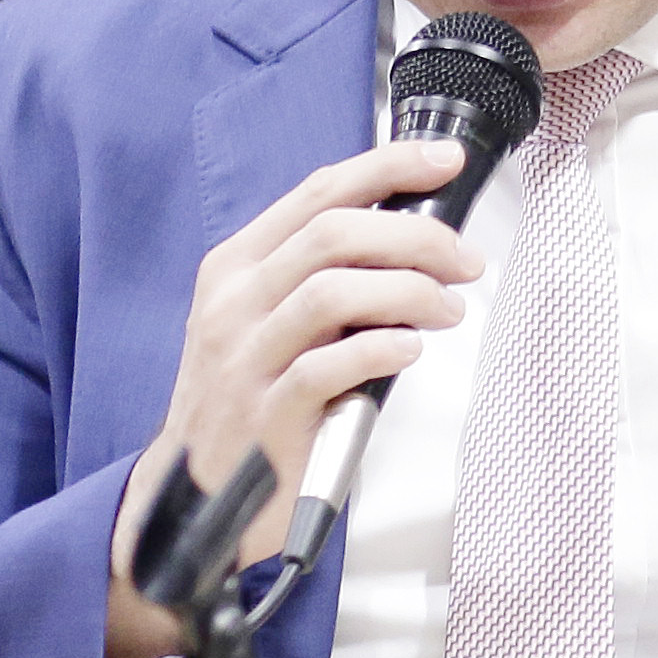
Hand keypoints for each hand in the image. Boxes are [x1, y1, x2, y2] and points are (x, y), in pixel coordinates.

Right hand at [107, 139, 480, 657]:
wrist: (191, 497)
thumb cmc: (248, 406)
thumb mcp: (271, 327)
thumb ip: (323, 281)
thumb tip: (413, 242)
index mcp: (236, 267)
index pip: (318, 192)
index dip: (387, 167)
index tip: (445, 160)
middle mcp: (233, 302)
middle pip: (334, 233)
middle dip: (415, 235)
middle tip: (466, 258)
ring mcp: (244, 357)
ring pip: (331, 290)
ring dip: (408, 290)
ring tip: (449, 309)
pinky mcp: (263, 413)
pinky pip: (328, 364)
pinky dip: (380, 349)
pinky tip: (410, 350)